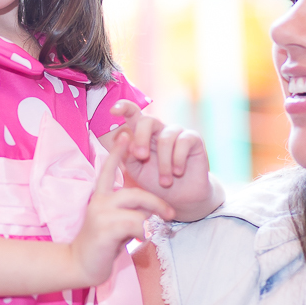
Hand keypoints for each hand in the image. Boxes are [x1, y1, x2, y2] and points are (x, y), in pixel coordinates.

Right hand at [70, 131, 174, 285]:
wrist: (79, 265)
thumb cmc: (100, 245)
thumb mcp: (114, 223)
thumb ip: (127, 212)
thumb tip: (149, 211)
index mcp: (100, 197)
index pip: (108, 170)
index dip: (117, 152)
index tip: (124, 133)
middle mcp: (99, 202)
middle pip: (135, 193)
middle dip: (156, 203)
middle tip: (170, 214)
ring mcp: (101, 214)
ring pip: (138, 210)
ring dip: (150, 222)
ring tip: (152, 234)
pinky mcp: (105, 229)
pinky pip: (135, 225)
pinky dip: (143, 234)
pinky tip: (140, 242)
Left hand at [109, 101, 218, 220]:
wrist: (180, 197)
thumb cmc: (155, 181)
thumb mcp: (136, 170)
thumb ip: (127, 155)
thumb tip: (127, 140)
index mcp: (141, 133)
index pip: (132, 113)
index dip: (123, 107)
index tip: (113, 111)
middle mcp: (158, 128)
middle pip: (147, 120)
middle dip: (141, 138)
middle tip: (141, 156)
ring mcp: (176, 131)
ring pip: (165, 138)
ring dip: (163, 164)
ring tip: (165, 182)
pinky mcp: (193, 137)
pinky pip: (183, 142)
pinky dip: (178, 160)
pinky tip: (178, 172)